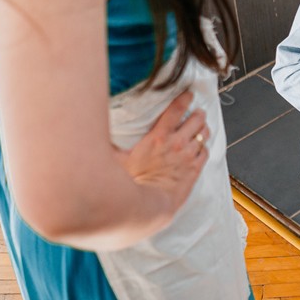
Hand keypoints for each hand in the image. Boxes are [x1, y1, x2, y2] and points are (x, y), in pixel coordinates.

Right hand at [114, 90, 207, 213]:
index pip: (176, 110)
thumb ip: (109, 145)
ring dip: (204, 129)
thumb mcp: (116, 160)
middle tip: (197, 112)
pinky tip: (202, 147)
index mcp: (158, 137)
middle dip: (198, 114)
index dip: (184, 99)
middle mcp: (176, 143)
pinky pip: (206, 152)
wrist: (150, 205)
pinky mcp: (195, 169)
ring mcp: (188, 156)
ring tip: (203, 127)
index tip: (188, 94)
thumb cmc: (132, 183)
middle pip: (195, 120)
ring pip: (204, 134)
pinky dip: (205, 147)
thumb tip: (93, 134)